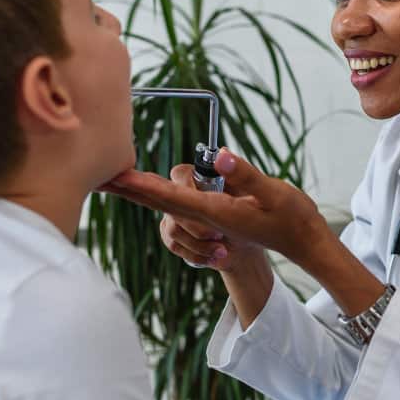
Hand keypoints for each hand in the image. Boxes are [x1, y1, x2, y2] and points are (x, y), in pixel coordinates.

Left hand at [101, 149, 325, 263]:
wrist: (302, 243)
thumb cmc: (292, 217)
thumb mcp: (275, 193)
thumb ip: (246, 175)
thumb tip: (220, 156)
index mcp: (218, 212)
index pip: (174, 197)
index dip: (143, 186)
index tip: (117, 177)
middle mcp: (208, 217)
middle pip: (160, 202)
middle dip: (129, 190)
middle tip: (97, 178)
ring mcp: (210, 219)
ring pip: (169, 204)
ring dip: (144, 191)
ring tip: (117, 178)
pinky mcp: (214, 217)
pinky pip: (181, 205)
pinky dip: (161, 194)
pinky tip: (150, 187)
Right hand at [156, 164, 265, 273]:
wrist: (256, 242)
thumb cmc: (263, 212)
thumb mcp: (263, 194)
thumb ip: (244, 174)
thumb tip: (224, 155)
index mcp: (206, 178)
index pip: (180, 174)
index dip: (186, 187)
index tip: (206, 204)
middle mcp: (187, 193)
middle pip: (170, 204)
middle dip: (195, 225)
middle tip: (219, 235)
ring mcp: (179, 214)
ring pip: (172, 228)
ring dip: (197, 243)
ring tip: (222, 248)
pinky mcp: (177, 234)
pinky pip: (173, 244)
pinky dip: (195, 254)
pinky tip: (214, 256)